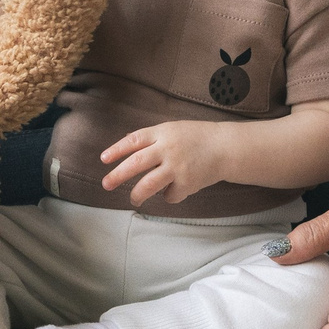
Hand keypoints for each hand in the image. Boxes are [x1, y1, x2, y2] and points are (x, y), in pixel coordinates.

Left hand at [100, 121, 231, 207]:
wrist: (225, 147)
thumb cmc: (197, 137)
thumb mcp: (172, 129)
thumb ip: (151, 137)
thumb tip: (126, 143)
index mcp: (162, 133)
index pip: (133, 140)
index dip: (116, 150)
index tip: (103, 159)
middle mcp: (167, 149)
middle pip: (136, 163)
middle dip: (117, 175)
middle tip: (106, 184)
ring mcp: (177, 167)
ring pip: (148, 184)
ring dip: (137, 194)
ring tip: (133, 199)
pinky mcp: (187, 183)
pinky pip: (170, 195)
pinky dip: (169, 195)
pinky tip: (175, 190)